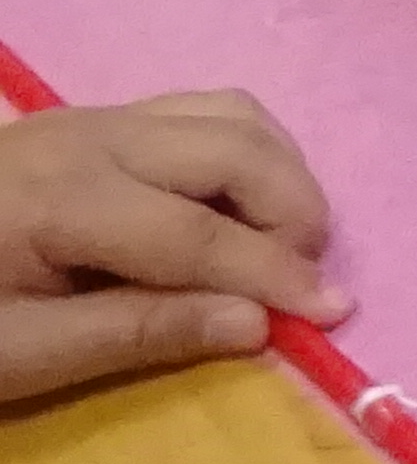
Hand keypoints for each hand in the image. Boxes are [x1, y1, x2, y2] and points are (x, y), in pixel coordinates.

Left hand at [0, 91, 347, 402]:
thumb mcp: (19, 353)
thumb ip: (137, 333)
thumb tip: (256, 323)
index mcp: (65, 200)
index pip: (199, 236)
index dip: (275, 276)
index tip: (337, 315)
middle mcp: (92, 138)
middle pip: (234, 152)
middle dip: (293, 213)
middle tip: (305, 281)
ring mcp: (96, 117)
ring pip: (231, 114)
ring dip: (279, 173)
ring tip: (281, 240)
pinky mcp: (97, 117)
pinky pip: (204, 110)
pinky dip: (248, 150)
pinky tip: (239, 202)